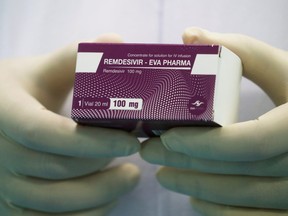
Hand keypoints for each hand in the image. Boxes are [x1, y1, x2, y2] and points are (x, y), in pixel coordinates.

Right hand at [0, 34, 139, 214]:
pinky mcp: (11, 204)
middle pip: (56, 170)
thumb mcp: (42, 71)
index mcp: (6, 112)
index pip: (47, 133)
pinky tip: (106, 202)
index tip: (131, 142)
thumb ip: (75, 58)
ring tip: (130, 179)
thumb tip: (117, 44)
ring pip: (52, 203)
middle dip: (103, 170)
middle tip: (138, 161)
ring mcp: (2, 183)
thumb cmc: (21, 92)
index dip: (92, 141)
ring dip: (98, 196)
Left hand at [141, 27, 287, 214]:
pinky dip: (222, 212)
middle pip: (238, 172)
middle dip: (187, 164)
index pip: (249, 143)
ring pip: (244, 198)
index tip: (166, 137)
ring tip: (162, 175)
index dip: (203, 144)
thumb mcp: (281, 66)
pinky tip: (195, 199)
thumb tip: (190, 36)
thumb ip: (238, 49)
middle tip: (149, 153)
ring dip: (197, 188)